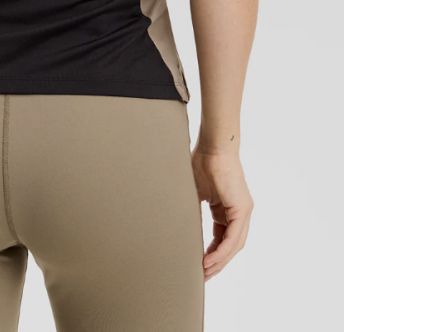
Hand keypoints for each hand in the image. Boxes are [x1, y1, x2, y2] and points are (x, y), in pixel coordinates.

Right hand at [191, 149, 253, 280]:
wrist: (212, 146)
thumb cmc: (201, 162)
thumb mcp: (194, 194)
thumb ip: (193, 211)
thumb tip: (181, 229)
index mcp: (227, 208)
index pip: (222, 238)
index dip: (211, 254)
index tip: (199, 266)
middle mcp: (239, 212)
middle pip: (230, 246)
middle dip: (216, 263)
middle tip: (202, 277)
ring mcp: (243, 211)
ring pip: (234, 245)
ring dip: (219, 262)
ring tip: (205, 273)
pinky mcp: (243, 209)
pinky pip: (234, 238)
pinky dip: (222, 251)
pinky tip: (210, 261)